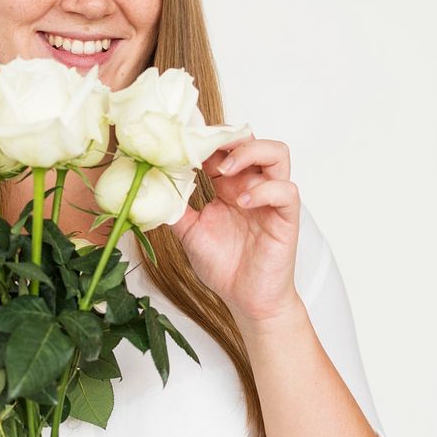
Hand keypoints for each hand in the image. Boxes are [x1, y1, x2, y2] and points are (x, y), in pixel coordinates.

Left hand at [168, 132, 301, 324]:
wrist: (246, 300)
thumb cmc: (224, 266)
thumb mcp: (189, 232)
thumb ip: (175, 208)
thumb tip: (151, 187)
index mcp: (230, 186)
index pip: (225, 147)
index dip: (207, 139)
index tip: (183, 143)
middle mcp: (252, 186)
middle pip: (252, 140)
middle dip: (228, 137)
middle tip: (204, 149)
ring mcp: (271, 199)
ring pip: (277, 154)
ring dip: (250, 153)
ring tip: (224, 169)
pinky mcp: (286, 217)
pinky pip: (286, 191)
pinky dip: (263, 190)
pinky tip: (241, 201)